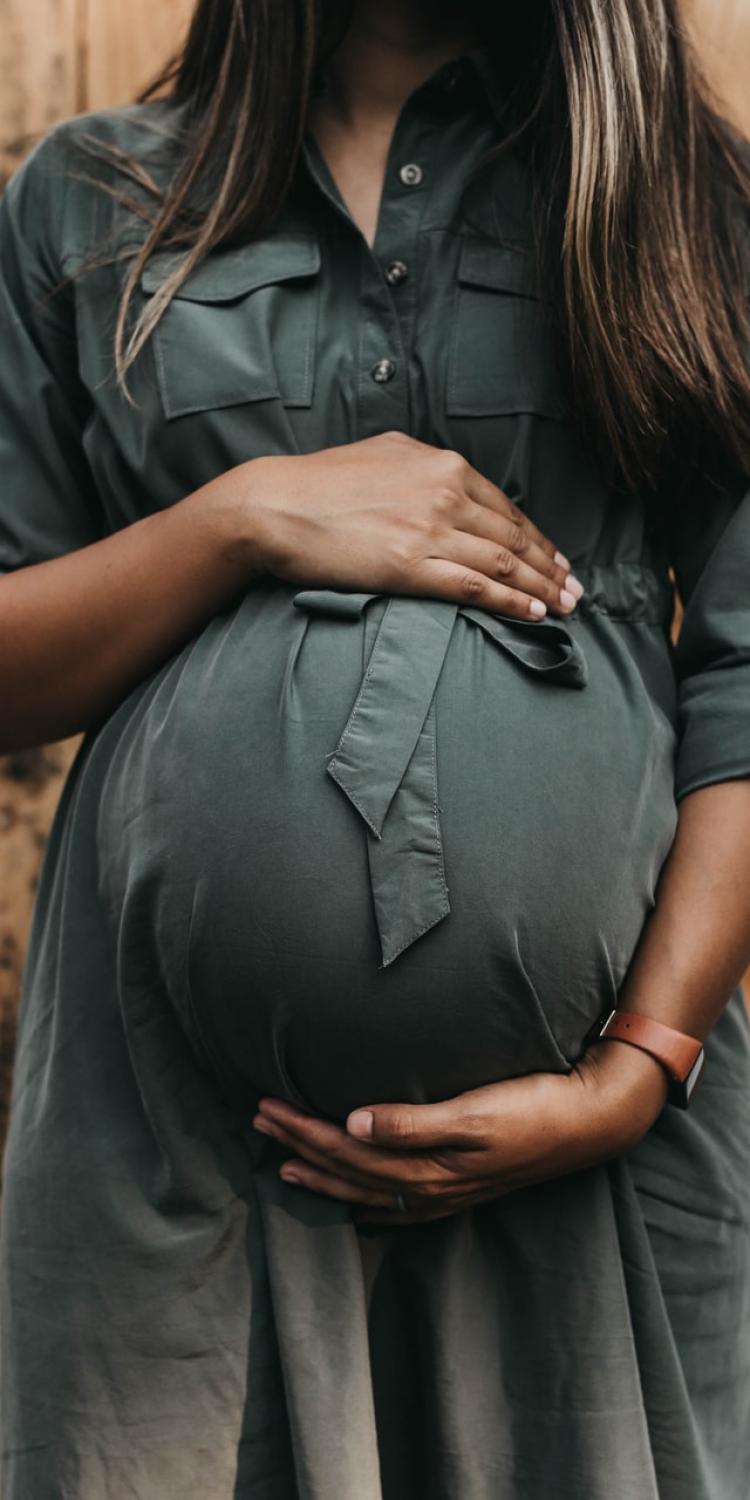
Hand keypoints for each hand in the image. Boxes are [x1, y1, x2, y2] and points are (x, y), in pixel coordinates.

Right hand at [236, 431, 582, 620]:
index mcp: (442, 465)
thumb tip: (448, 477)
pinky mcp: (410, 565)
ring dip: (541, 587)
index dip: (537, 538)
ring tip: (565, 606)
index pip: (506, 507)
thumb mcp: (383, 455)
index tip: (555, 559)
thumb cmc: (321, 484)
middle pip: (514, 536)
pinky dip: (511, 602)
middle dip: (550, 566)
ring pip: (503, 562)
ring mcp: (430, 530)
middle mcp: (444, 493)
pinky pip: (475, 587)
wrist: (275, 506)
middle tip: (576, 589)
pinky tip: (533, 614)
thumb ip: (423, 467)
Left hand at [251, 1041, 668, 1225]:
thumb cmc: (533, 1107)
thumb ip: (413, 1121)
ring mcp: (447, 1192)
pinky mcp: (463, 1187)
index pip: (346, 1150)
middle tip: (258, 1121)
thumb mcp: (474, 1111)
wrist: (590, 1123)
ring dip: (323, 1174)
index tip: (266, 1107)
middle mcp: (430, 1187)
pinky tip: (355, 1204)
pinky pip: (399, 1205)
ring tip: (285, 1162)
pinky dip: (367, 1201)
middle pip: (348, 1171)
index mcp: (427, 1166)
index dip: (302, 1130)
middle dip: (299, 1147)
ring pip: (367, 1190)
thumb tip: (353, 1123)